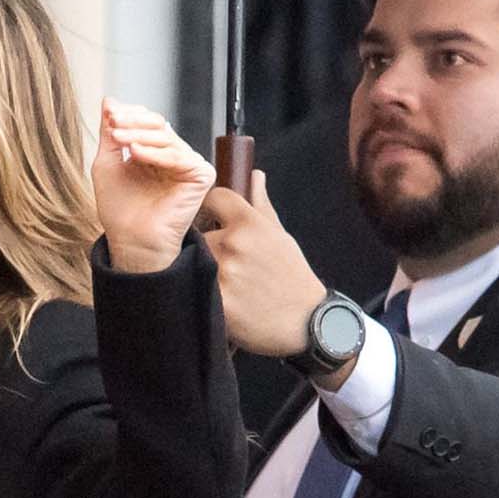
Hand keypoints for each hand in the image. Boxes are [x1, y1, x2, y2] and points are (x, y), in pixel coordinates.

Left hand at [91, 102, 215, 274]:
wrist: (131, 242)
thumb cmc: (120, 209)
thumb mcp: (107, 163)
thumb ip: (110, 134)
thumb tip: (109, 99)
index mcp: (155, 151)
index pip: (147, 122)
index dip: (129, 115)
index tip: (109, 114)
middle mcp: (174, 155)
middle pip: (158, 125)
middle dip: (134, 122)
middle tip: (113, 123)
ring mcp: (189, 165)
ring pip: (168, 137)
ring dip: (140, 135)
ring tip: (119, 139)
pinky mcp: (201, 176)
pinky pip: (180, 157)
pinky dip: (157, 153)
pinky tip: (136, 153)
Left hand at [199, 168, 331, 362]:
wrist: (305, 322)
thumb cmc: (292, 276)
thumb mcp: (280, 236)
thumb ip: (261, 204)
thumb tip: (254, 175)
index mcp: (250, 223)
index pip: (214, 197)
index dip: (210, 207)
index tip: (211, 218)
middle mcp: (234, 244)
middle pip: (198, 231)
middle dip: (205, 242)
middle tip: (218, 258)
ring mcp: (223, 273)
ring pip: (194, 260)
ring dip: (200, 268)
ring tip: (219, 279)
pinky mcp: (216, 302)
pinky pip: (196, 288)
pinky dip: (202, 291)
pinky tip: (216, 296)